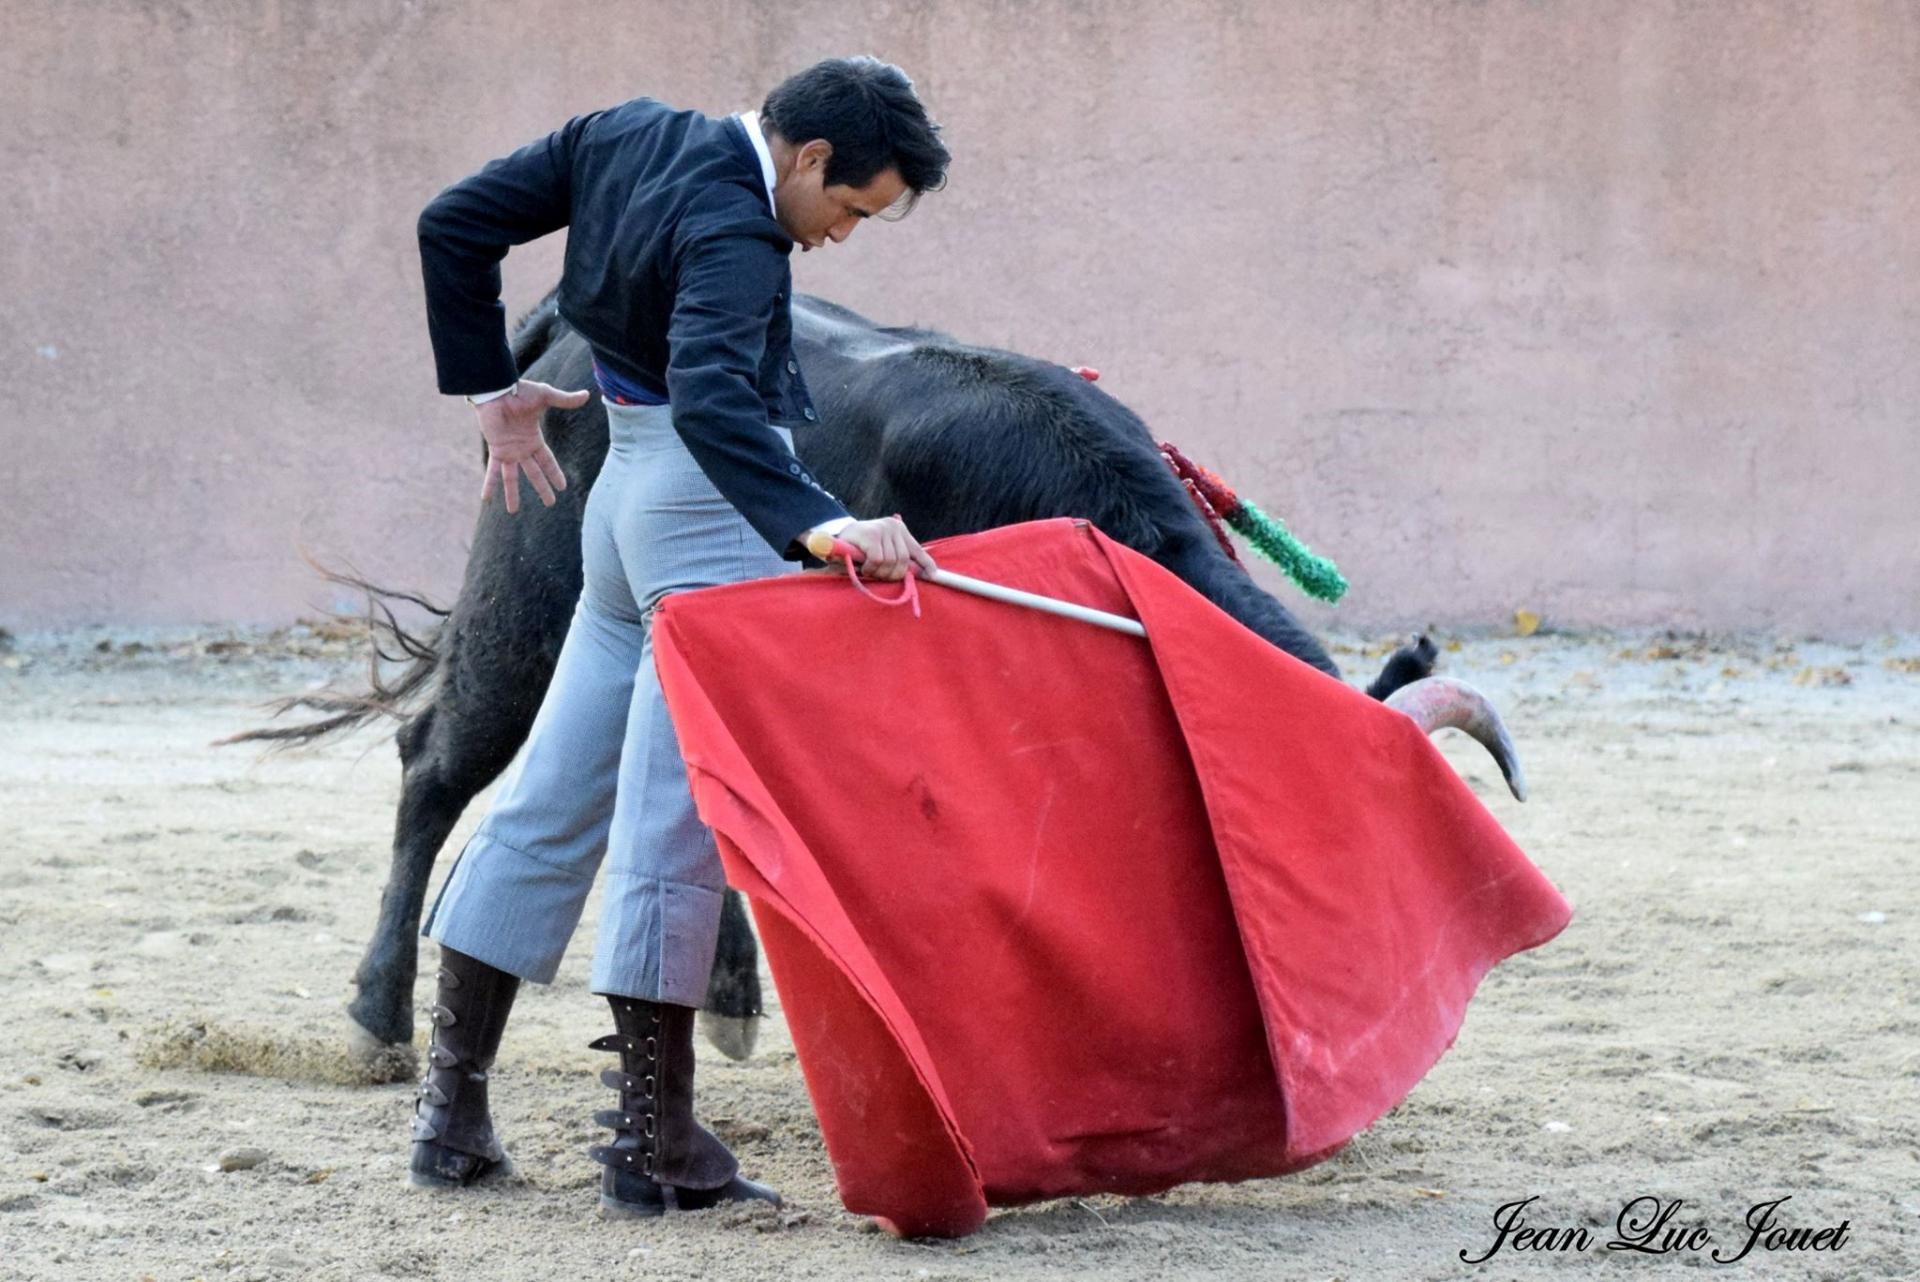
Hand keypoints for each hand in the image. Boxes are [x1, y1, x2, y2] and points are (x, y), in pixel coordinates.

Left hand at [474, 379, 588, 512]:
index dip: (555, 473)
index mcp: (534, 440)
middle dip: (542, 489)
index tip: (562, 487)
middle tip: (550, 504)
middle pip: (534, 474)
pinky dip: (489, 484)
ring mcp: (509, 452)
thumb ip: (564, 400)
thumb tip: (587, 394)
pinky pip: (493, 471)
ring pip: (513, 478)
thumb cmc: (520, 391)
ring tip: (513, 511)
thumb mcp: (545, 396)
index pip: (548, 461)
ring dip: (513, 494)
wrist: (497, 390)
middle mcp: (522, 449)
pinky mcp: (497, 450)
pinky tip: (486, 499)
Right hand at [832, 516, 937, 580]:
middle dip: (892, 574)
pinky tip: (864, 567)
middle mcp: (894, 527)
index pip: (917, 549)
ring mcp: (882, 529)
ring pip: (891, 562)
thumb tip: (920, 573)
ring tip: (869, 569)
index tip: (933, 575)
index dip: (926, 564)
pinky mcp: (870, 535)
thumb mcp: (881, 550)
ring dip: (879, 572)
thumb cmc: (859, 548)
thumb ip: (897, 558)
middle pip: (903, 560)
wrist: (834, 537)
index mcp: (899, 530)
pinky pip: (878, 560)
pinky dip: (871, 568)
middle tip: (878, 575)